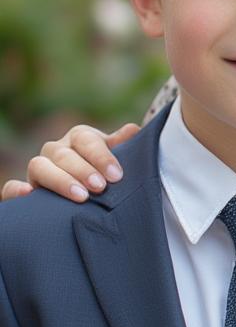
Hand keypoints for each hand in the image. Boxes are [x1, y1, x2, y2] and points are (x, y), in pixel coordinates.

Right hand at [1, 123, 136, 202]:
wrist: (89, 194)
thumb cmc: (106, 172)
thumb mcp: (117, 157)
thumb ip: (123, 145)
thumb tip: (134, 130)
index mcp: (79, 138)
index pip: (86, 140)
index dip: (101, 156)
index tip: (116, 175)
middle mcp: (57, 150)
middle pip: (64, 154)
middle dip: (83, 170)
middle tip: (100, 187)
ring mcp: (39, 169)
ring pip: (38, 166)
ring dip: (59, 180)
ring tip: (81, 197)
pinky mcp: (25, 188)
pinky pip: (10, 187)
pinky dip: (16, 190)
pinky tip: (28, 195)